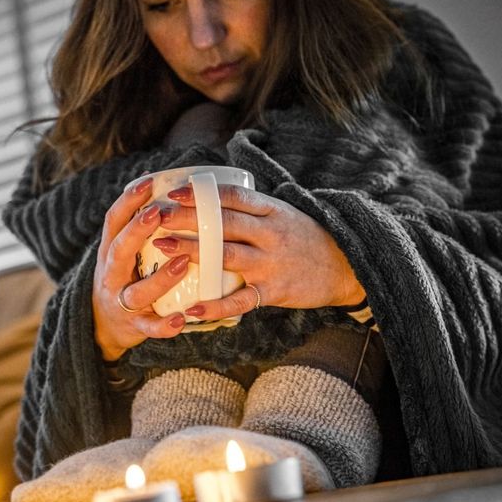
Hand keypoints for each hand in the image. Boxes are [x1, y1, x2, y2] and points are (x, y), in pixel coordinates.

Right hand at [92, 176, 191, 361]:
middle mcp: (112, 275)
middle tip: (158, 213)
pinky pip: (149, 328)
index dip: (128, 201)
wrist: (103, 326)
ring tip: (183, 263)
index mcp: (110, 252)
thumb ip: (136, 226)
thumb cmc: (123, 278)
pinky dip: (164, 326)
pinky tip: (182, 319)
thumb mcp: (121, 252)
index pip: (114, 222)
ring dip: (160, 278)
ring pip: (137, 292)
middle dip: (136, 232)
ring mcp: (122, 302)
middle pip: (119, 251)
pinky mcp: (135, 327)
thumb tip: (157, 182)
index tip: (148, 181)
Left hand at [152, 184, 365, 321]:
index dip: (201, 194)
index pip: (233, 197)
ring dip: (193, 252)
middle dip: (187, 219)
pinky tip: (192, 309)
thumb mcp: (282, 215)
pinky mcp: (274, 291)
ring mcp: (272, 263)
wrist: (346, 267)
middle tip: (156, 217)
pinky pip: (240, 301)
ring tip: (163, 248)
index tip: (173, 192)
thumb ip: (250, 209)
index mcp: (272, 211)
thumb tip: (207, 198)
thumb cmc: (305, 239)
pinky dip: (215, 306)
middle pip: (223, 223)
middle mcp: (271, 234)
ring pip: (226, 256)